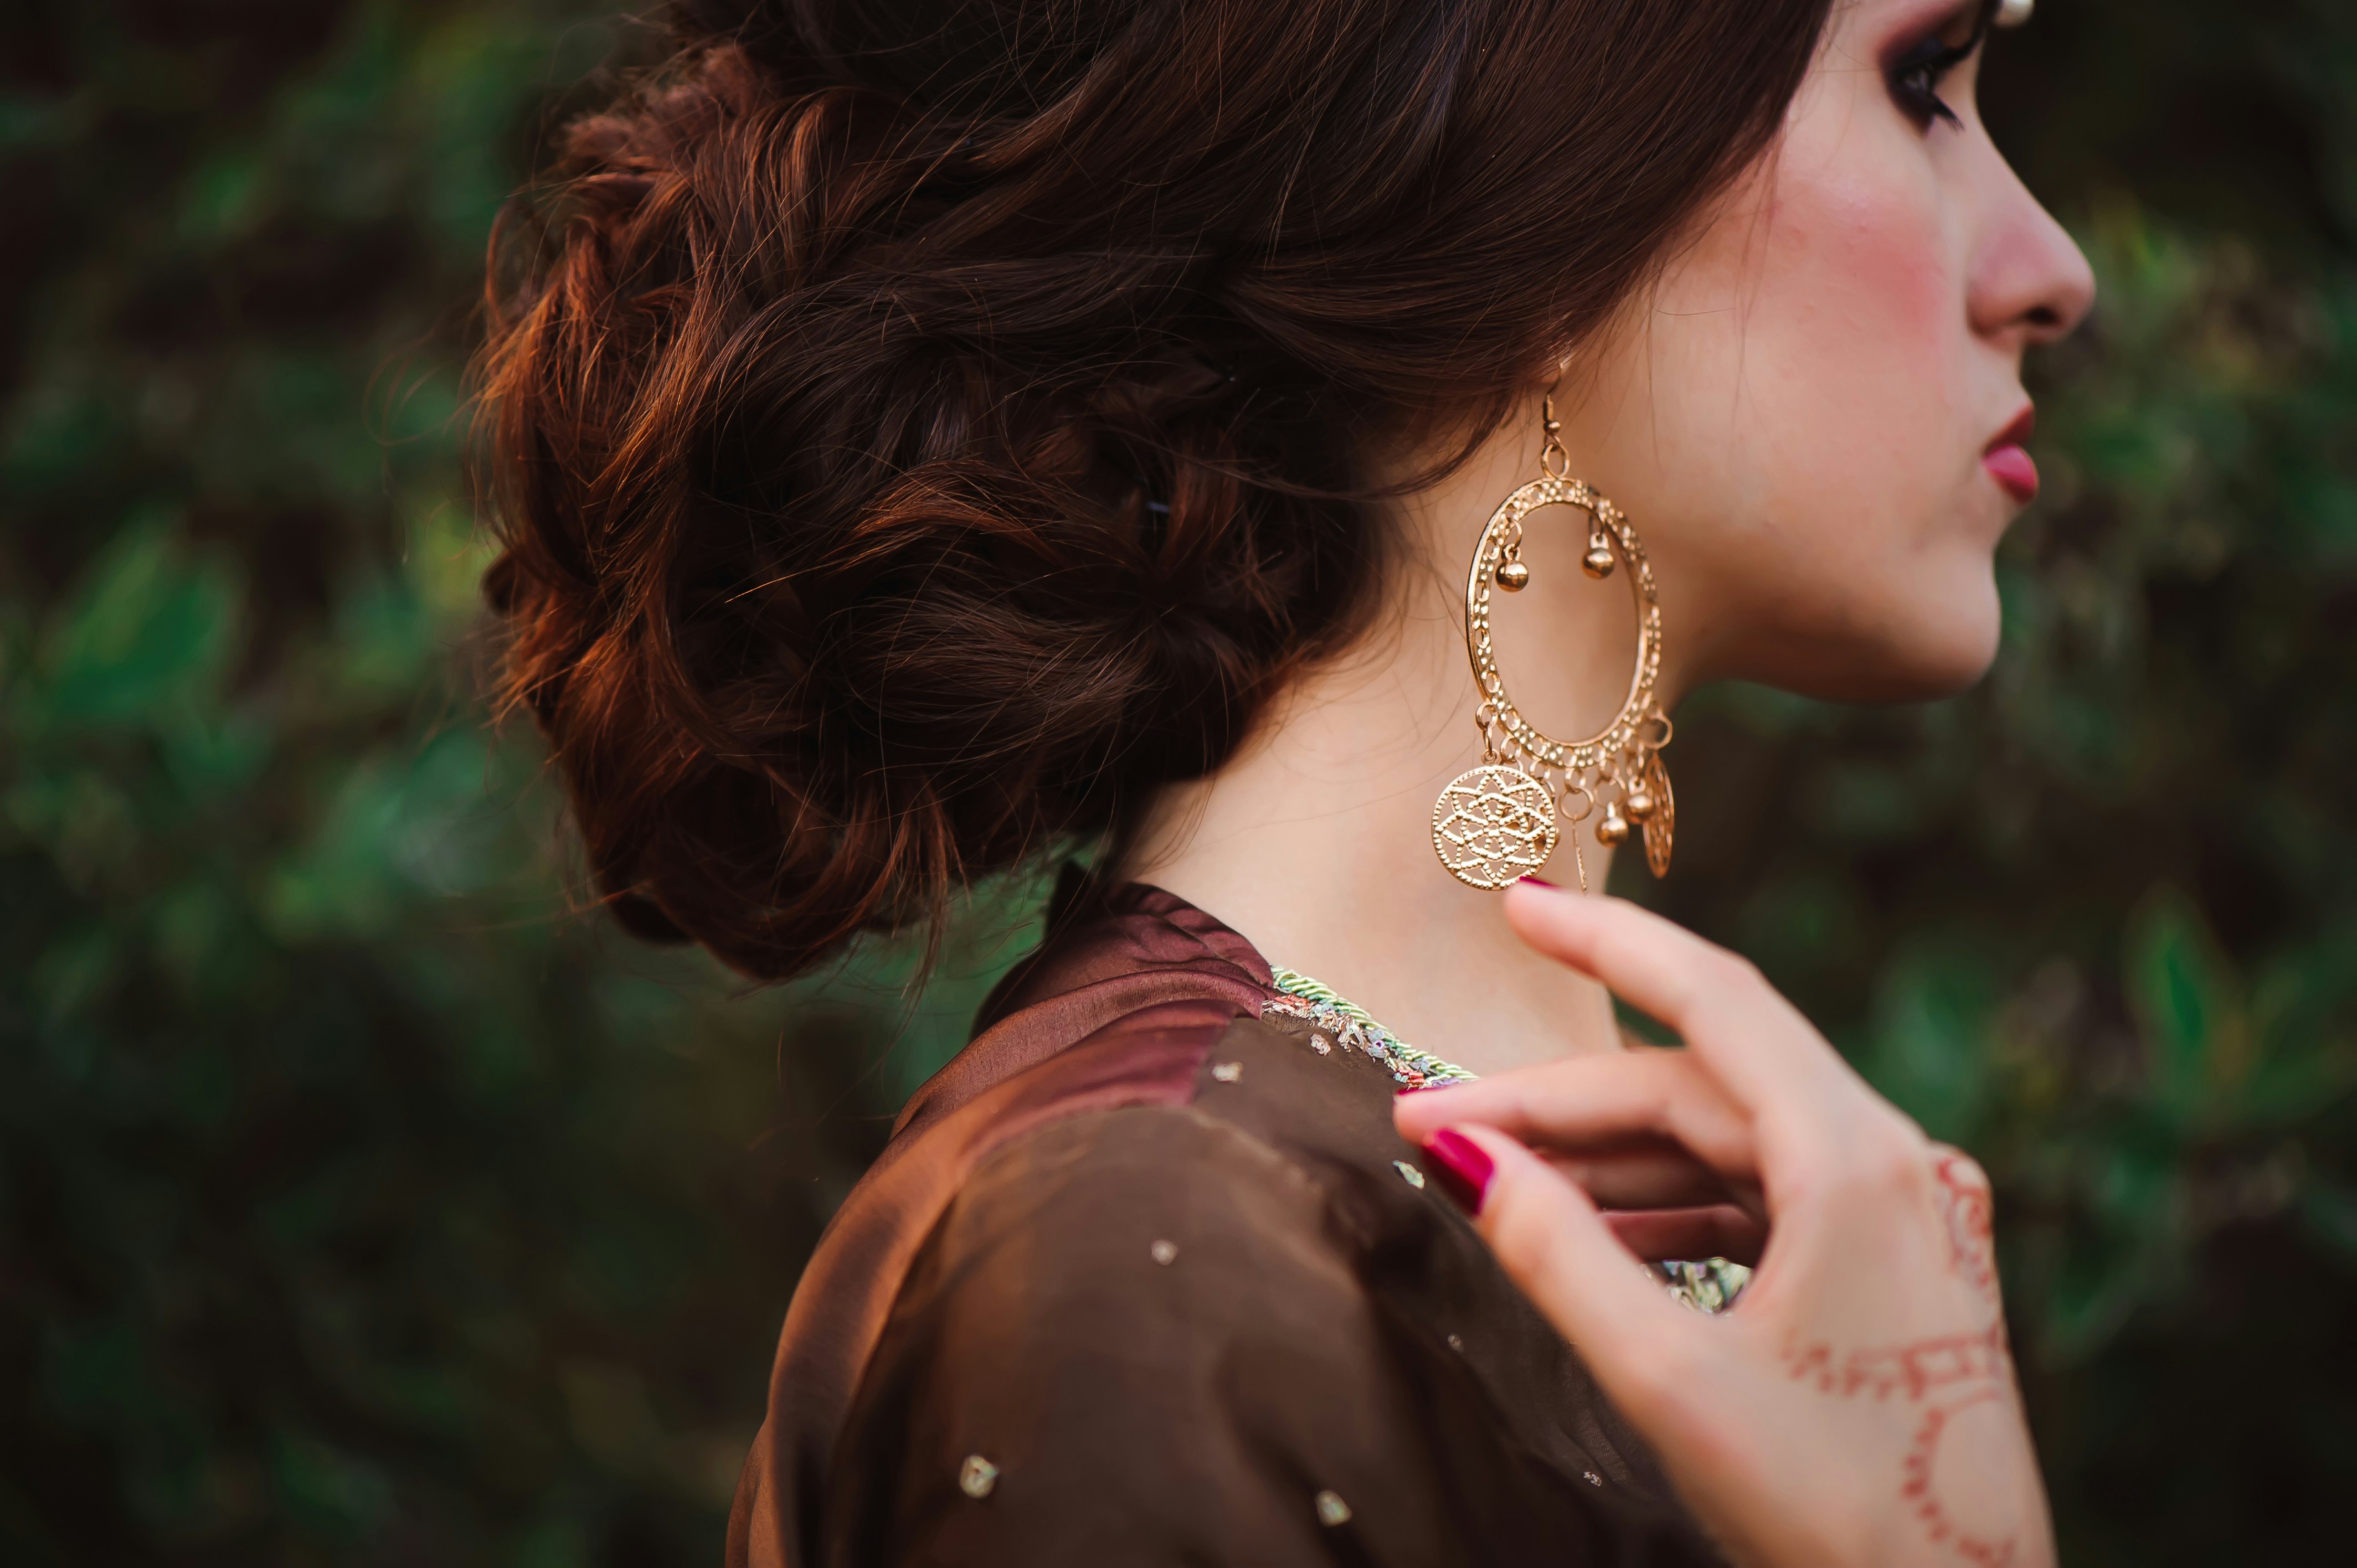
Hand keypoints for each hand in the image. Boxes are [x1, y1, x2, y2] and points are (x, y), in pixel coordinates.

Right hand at [1393, 885, 2052, 1567]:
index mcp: (1859, 1163)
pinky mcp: (1890, 1263)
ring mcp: (1899, 1212)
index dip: (1608, 942)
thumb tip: (1466, 1158)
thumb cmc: (1835, 1512)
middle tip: (1431, 1125)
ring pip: (1722, 1142)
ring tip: (1487, 1181)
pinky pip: (1758, 1198)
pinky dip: (1666, 1206)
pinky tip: (1585, 1233)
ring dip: (1603, 1159)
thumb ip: (1557, 1254)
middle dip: (1558, 1103)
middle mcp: (1891, 1162)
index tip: (1517, 905)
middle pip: (1698, 1087)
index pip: (1714, 1003)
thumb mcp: (1671, 1382)